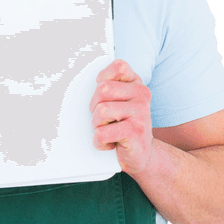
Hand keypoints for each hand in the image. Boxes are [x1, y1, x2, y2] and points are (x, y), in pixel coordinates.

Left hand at [90, 60, 152, 175]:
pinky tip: (109, 144)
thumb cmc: (125, 128)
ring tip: (108, 131)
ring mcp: (141, 113)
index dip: (103, 79)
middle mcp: (142, 95)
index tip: (103, 96)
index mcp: (137, 85)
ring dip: (97, 126)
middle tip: (104, 120)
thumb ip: (110, 89)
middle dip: (95, 108)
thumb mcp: (121, 104)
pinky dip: (99, 142)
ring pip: (101, 111)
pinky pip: (102, 133)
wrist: (141, 155)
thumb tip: (81, 80)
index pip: (118, 67)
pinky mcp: (135, 132)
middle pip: (102, 90)